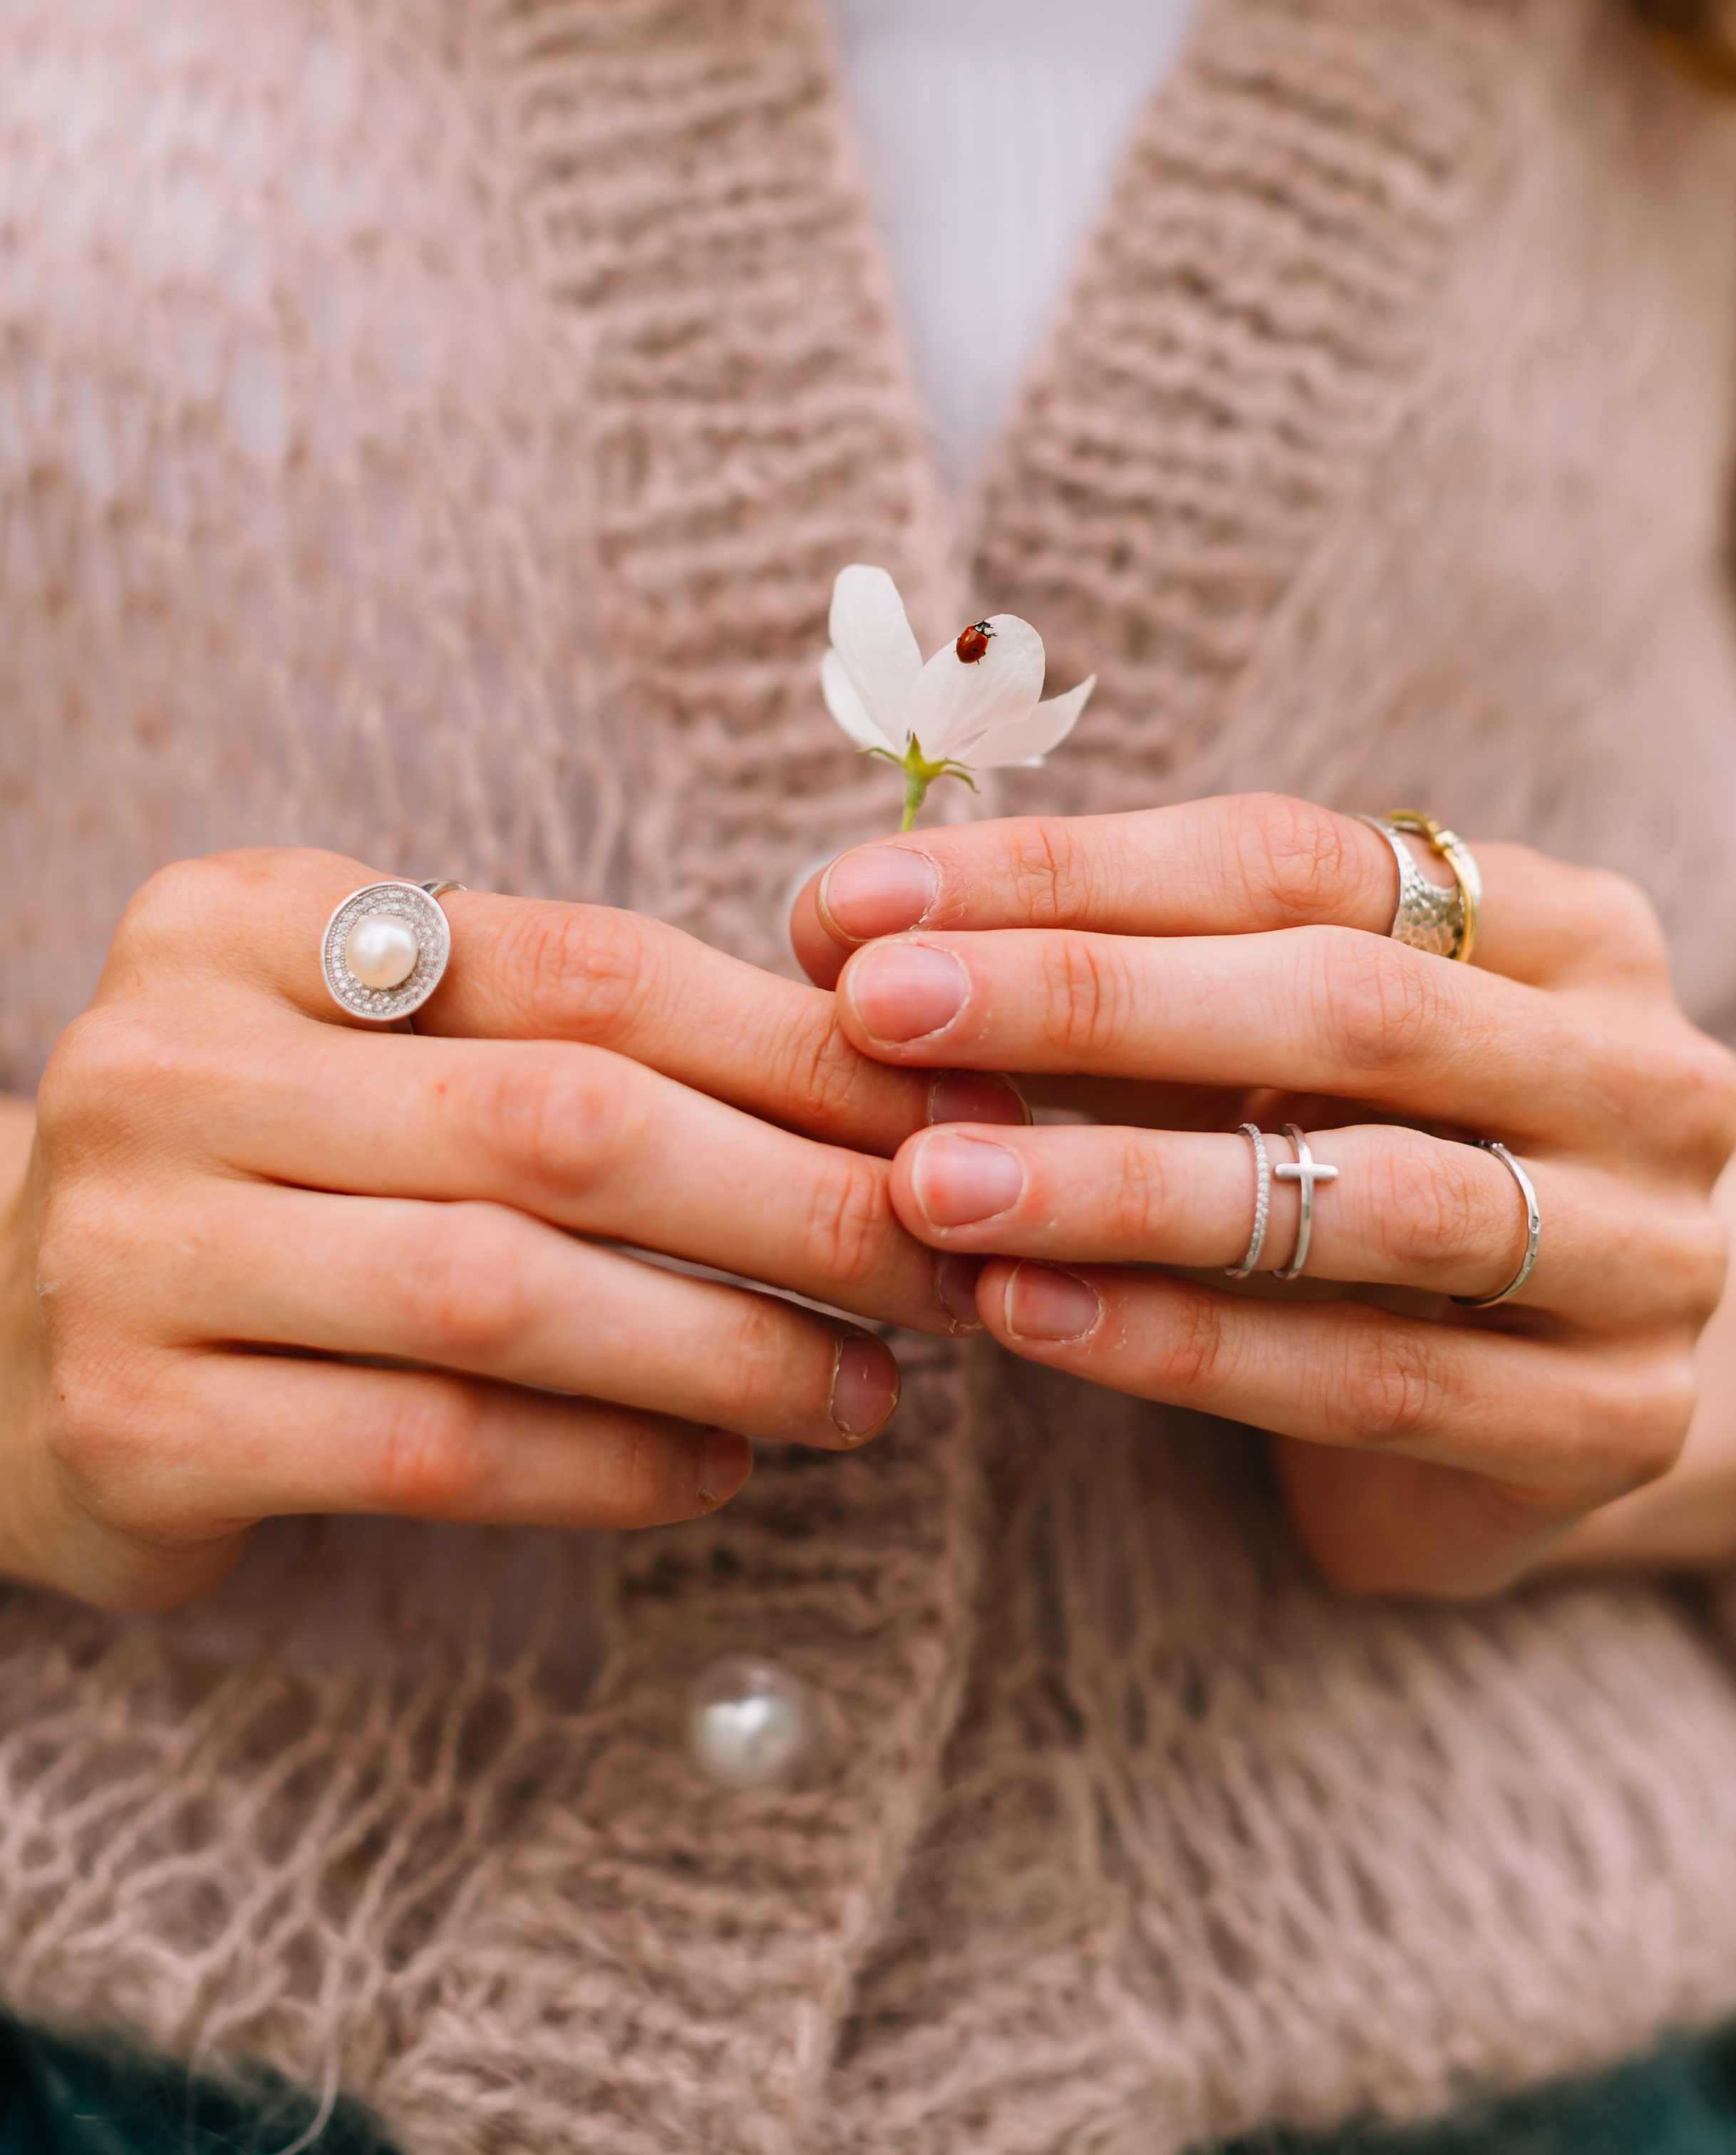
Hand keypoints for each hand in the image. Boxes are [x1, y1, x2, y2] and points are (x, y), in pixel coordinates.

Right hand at [0, 848, 1012, 1612]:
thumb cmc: (272, 1165)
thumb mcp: (385, 1043)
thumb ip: (576, 1032)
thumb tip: (895, 1078)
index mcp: (252, 919)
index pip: (583, 967)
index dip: (794, 1046)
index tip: (950, 1112)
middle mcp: (174, 1059)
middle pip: (562, 1122)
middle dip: (794, 1200)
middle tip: (942, 1262)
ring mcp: (135, 1244)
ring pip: (505, 1294)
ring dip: (728, 1349)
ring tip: (869, 1388)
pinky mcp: (138, 1424)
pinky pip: (432, 1447)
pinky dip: (607, 1463)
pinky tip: (719, 1466)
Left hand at [792, 794, 1735, 1598]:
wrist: (1560, 1384)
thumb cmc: (1368, 1159)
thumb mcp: (1268, 1045)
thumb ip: (1113, 982)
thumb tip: (846, 926)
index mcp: (1560, 925)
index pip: (1295, 859)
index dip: (1068, 873)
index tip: (858, 901)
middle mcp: (1637, 1068)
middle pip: (1345, 1006)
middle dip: (1087, 1000)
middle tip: (877, 1010)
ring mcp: (1652, 1251)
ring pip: (1368, 1200)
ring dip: (1123, 1187)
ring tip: (928, 1184)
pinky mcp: (1613, 1421)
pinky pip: (1376, 1382)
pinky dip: (1186, 1347)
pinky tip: (1026, 1318)